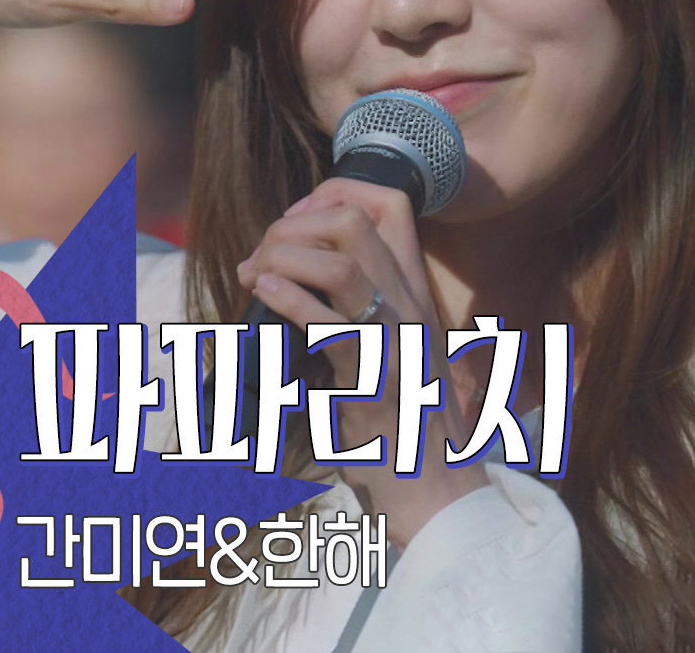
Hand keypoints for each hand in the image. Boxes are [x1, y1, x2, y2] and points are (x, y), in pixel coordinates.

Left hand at [237, 177, 487, 546]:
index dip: (329, 200)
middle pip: (358, 221)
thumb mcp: (390, 359)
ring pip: (342, 264)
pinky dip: (290, 300)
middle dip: (295, 225)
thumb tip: (296, 297)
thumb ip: (356, 321)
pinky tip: (265, 294)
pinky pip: (332, 327)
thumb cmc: (405, 432)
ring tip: (254, 275)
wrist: (439, 492)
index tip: (286, 231)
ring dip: (284, 257)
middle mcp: (411, 308)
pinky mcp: (377, 383)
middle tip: (261, 257)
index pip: (386, 209)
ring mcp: (397, 343)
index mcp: (414, 296)